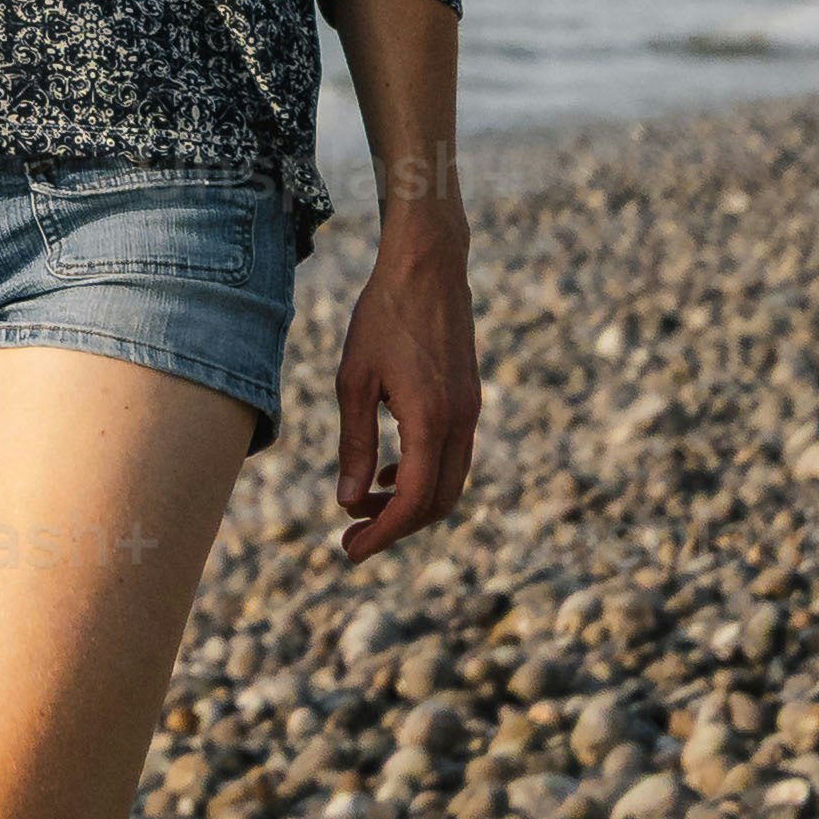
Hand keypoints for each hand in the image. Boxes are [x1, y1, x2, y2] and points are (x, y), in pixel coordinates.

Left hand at [331, 227, 480, 560]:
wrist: (427, 267)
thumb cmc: (383, 317)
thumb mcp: (355, 380)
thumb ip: (355, 443)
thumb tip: (348, 500)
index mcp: (431, 420)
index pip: (414, 500)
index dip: (383, 533)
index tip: (350, 551)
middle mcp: (460, 422)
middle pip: (438, 502)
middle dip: (396, 528)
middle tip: (352, 539)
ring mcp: (469, 411)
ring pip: (449, 483)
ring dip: (409, 504)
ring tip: (363, 508)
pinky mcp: (468, 400)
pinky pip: (452, 457)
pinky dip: (422, 477)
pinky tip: (390, 474)